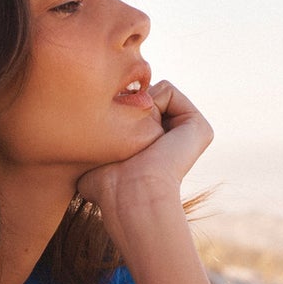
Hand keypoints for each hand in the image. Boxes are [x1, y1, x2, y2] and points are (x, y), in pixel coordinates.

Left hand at [76, 80, 213, 221]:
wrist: (132, 193)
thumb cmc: (106, 182)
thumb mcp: (91, 155)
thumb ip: (90, 138)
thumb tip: (82, 132)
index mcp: (154, 147)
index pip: (127, 110)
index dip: (111, 116)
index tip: (109, 142)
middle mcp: (172, 139)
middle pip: (139, 98)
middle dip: (125, 108)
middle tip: (126, 142)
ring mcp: (187, 133)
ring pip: (152, 92)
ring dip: (137, 109)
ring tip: (140, 140)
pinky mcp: (200, 127)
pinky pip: (168, 90)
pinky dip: (153, 102)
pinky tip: (153, 133)